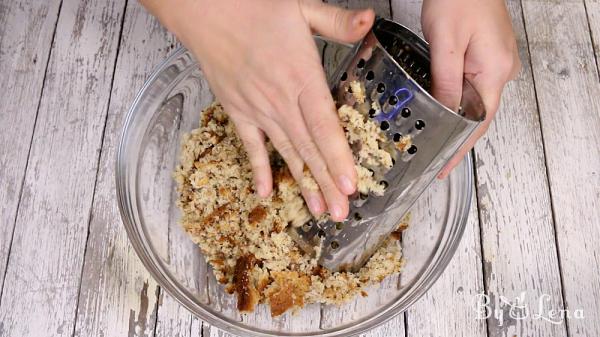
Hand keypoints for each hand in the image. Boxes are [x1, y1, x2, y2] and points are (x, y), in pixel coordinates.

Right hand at [141, 0, 374, 220]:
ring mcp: (257, 109)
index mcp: (301, 75)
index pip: (324, 125)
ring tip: (317, 211)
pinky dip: (260, 170)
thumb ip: (338, 21)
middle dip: (327, 183)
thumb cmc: (254, 7)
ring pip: (286, 153)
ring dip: (303, 183)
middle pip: (309, 147)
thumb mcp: (302, 8)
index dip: (338, 158)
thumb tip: (369, 21)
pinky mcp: (238, 111)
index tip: (350, 186)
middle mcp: (280, 99)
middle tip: (340, 213)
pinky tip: (267, 193)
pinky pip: (251, 147)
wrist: (206, 10)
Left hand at [421, 0, 520, 177]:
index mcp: (494, 71)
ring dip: (454, 118)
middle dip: (454, 137)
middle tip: (432, 157)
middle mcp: (501, 70)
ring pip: (474, 101)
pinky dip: (456, 99)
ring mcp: (497, 62)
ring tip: (431, 136)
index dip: (459, 148)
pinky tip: (441, 107)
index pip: (478, 123)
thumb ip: (444, 81)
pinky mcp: (488, 56)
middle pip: (477, 115)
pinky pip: (472, 86)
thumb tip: (443, 114)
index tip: (444, 167)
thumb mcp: (445, 43)